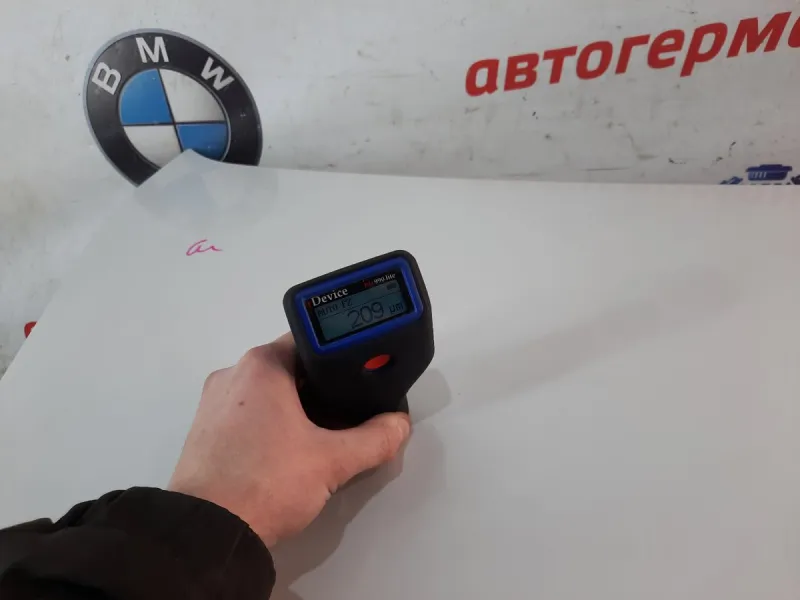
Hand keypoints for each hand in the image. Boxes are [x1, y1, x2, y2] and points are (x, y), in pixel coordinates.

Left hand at [168, 334, 410, 546]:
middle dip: (321, 389)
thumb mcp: (332, 461)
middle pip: (289, 369)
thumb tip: (398, 425)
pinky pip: (248, 415)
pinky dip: (271, 426)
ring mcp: (213, 403)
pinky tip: (289, 453)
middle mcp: (232, 374)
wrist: (207, 533)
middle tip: (350, 412)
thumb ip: (374, 439)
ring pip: (268, 394)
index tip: (362, 378)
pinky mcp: (205, 431)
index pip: (311, 342)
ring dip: (296, 410)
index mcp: (261, 365)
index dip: (341, 358)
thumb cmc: (267, 482)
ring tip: (324, 436)